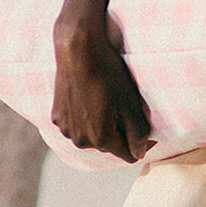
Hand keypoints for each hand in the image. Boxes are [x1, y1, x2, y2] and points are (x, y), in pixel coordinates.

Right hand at [52, 16, 154, 164]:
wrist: (77, 51)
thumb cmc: (108, 74)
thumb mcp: (130, 103)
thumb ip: (137, 132)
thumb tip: (140, 152)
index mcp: (101, 139)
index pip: (129, 155)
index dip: (142, 145)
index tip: (148, 131)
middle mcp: (81, 140)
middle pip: (109, 146)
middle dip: (120, 134)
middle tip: (125, 109)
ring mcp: (66, 129)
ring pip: (91, 136)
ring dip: (101, 126)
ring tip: (107, 102)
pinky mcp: (57, 117)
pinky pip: (77, 125)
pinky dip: (85, 118)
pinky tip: (89, 98)